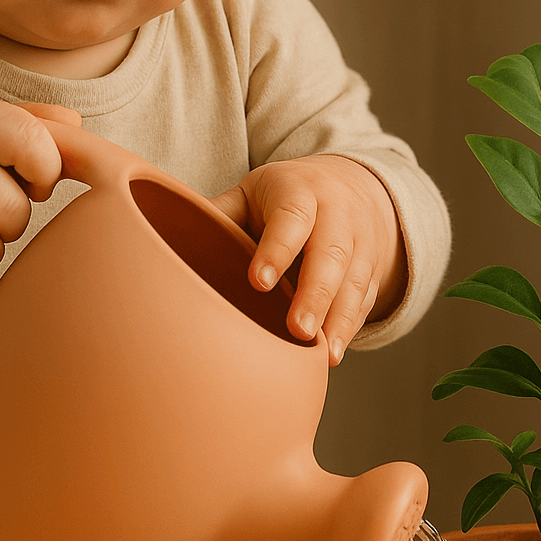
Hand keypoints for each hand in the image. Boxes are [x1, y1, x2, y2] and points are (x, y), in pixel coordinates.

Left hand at [210, 155, 406, 365]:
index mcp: (301, 191)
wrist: (356, 185)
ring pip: (353, 282)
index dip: (277, 250)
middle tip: (297, 329)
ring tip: (323, 355)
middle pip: (330, 254)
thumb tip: (168, 236)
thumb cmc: (289, 194)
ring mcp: (360, 245)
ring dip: (339, 320)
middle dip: (315, 294)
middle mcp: (337, 216)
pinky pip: (365, 301)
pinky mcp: (371, 272)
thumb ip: (222, 212)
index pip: (292, 218)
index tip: (258, 282)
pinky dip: (350, 328)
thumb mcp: (256, 190)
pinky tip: (333, 355)